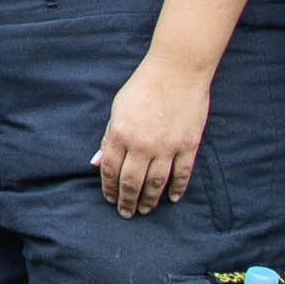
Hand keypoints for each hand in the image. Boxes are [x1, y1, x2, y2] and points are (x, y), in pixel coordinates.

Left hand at [94, 56, 209, 216]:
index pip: (110, 170)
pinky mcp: (188, 145)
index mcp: (121, 134)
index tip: (110, 199)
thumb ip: (109, 137)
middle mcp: (142, 144)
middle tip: (126, 213)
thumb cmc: (144, 86)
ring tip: (145, 210)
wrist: (177, 70)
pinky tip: (172, 198)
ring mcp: (167, 146)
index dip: (109, 188)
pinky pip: (182, 174)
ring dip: (149, 200)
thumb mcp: (118, 109)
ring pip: (156, 183)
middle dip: (127, 201)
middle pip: (131, 182)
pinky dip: (177, 188)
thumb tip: (96, 162)